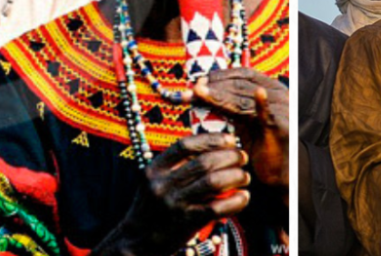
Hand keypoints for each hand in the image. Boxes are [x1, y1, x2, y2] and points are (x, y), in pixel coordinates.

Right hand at [126, 133, 252, 248]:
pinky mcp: (186, 222)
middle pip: (205, 162)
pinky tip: (243, 197)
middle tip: (242, 157)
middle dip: (230, 156)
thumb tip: (214, 148)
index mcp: (155, 169)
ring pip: (213, 182)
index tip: (229, 139)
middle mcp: (163, 184)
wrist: (136, 241)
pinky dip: (235, 201)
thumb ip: (177, 165)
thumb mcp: (155, 181)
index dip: (212, 139)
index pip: (186, 144)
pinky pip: (217, 207)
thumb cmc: (152, 208)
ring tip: (244, 177)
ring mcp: (174, 203)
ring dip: (235, 176)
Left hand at [194, 67, 289, 188]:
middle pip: (240, 85)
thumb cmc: (259, 142)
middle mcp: (278, 94)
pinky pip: (269, 115)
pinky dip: (264, 103)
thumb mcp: (241, 119)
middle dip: (212, 86)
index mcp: (270, 86)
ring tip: (197, 93)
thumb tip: (195, 90)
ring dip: (218, 96)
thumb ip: (225, 103)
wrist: (278, 169)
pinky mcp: (281, 127)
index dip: (219, 76)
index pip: (242, 75)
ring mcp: (281, 109)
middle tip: (190, 89)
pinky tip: (259, 94)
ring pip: (244, 100)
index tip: (197, 82)